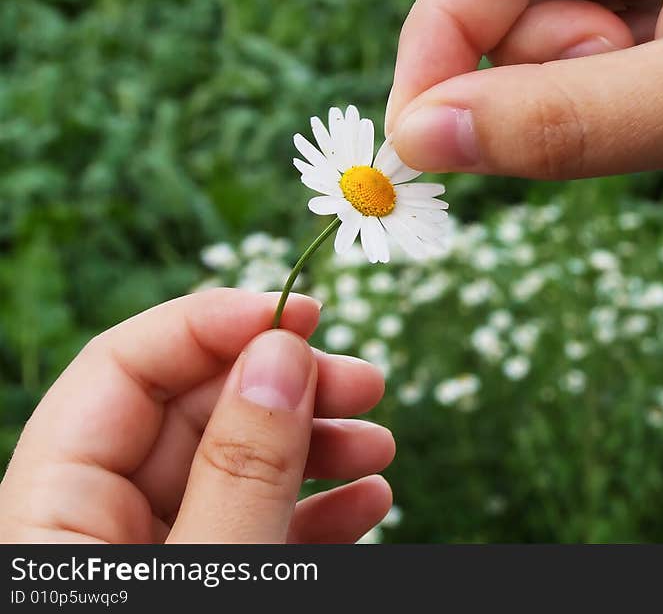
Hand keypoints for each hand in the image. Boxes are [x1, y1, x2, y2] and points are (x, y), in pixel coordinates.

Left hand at [0, 289, 394, 542]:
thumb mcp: (208, 571)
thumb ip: (239, 469)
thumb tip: (281, 354)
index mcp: (50, 514)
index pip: (120, 370)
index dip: (212, 324)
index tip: (301, 314)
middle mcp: (95, 525)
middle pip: (194, 412)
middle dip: (288, 388)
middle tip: (364, 382)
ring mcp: (152, 555)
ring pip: (235, 468)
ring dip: (317, 447)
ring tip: (379, 444)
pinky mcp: (200, 582)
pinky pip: (256, 528)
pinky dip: (316, 510)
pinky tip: (368, 499)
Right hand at [386, 0, 662, 198]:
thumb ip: (562, 122)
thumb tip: (422, 140)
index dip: (441, 38)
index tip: (414, 136)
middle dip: (514, 61)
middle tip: (579, 118)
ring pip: (536, 18)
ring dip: (561, 84)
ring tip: (658, 105)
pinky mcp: (658, 4)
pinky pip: (578, 49)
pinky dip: (586, 95)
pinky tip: (650, 104)